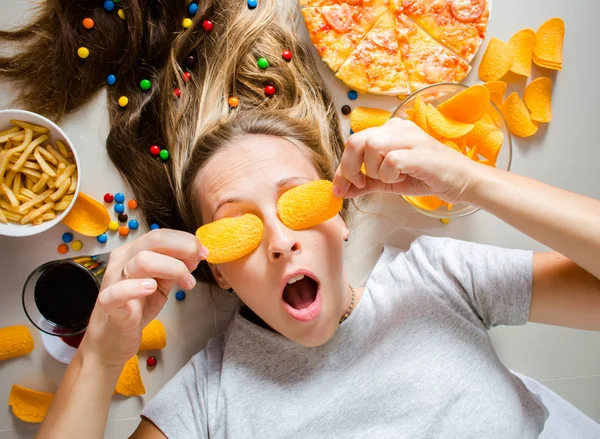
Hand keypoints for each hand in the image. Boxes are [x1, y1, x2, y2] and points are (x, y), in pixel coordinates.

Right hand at [79, 229, 208, 367]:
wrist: (113, 339)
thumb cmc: (137, 308)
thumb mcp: (161, 283)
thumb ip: (174, 268)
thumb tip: (197, 254)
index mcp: (133, 252)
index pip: (161, 235)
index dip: (186, 240)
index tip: (203, 253)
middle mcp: (122, 261)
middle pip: (153, 240)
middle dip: (183, 247)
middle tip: (196, 264)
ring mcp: (113, 280)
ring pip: (142, 260)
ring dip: (173, 268)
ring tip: (186, 284)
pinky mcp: (109, 304)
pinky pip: (118, 291)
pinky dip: (136, 287)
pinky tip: (152, 288)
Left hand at [333, 118, 484, 203]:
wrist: (464, 181)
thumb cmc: (429, 177)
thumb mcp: (391, 181)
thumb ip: (367, 183)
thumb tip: (343, 190)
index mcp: (390, 131)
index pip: (355, 143)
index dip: (342, 167)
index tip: (339, 187)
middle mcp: (398, 128)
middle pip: (356, 140)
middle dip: (348, 167)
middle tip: (359, 184)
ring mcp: (410, 137)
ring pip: (371, 147)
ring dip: (373, 170)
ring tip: (390, 179)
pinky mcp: (419, 151)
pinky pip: (389, 160)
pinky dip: (388, 174)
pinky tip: (401, 178)